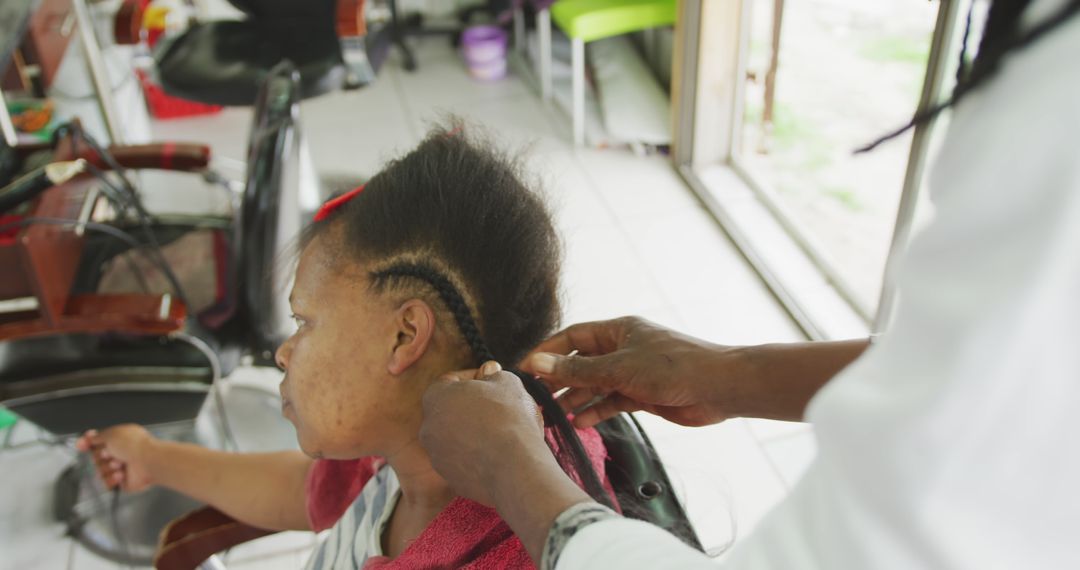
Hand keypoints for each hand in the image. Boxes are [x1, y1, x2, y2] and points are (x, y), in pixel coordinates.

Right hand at [75, 424, 156, 491]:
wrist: (148, 462)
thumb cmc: (135, 446)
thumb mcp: (111, 434)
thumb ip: (96, 437)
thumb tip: (88, 437)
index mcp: (118, 439)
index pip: (97, 441)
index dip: (87, 443)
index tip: (82, 444)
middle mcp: (120, 453)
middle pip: (96, 458)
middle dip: (101, 457)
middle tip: (111, 454)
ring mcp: (121, 467)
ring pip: (99, 471)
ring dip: (107, 468)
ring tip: (120, 464)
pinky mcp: (122, 482)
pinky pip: (106, 483)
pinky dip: (112, 479)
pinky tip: (121, 474)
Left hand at [420, 361, 547, 506]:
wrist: (514, 468)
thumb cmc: (509, 417)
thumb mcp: (507, 382)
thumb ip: (493, 375)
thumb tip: (488, 373)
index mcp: (435, 396)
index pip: (450, 381)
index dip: (474, 379)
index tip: (493, 383)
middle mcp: (428, 426)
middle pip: (450, 411)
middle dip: (472, 407)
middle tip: (499, 408)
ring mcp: (436, 455)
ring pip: (455, 438)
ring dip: (473, 433)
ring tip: (502, 434)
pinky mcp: (450, 478)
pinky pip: (462, 461)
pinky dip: (476, 456)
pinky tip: (499, 455)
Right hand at [520, 316, 741, 427]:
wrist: (719, 388)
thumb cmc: (674, 367)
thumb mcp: (619, 368)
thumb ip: (577, 370)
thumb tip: (538, 363)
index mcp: (617, 330)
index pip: (572, 337)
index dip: (547, 352)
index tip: (524, 369)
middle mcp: (622, 349)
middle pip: (581, 362)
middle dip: (558, 379)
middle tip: (534, 397)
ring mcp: (632, 372)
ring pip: (595, 385)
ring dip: (575, 398)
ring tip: (551, 415)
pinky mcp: (643, 394)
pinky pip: (611, 401)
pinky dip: (596, 411)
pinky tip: (579, 422)